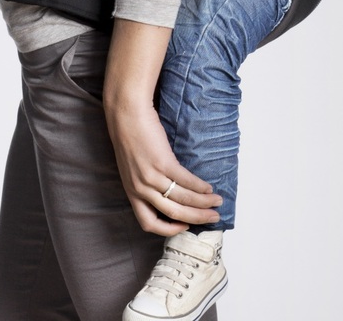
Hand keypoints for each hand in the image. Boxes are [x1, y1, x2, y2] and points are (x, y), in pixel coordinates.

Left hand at [104, 99, 222, 235]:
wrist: (125, 112)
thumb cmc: (128, 134)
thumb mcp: (131, 166)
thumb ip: (144, 181)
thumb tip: (166, 191)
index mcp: (132, 191)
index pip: (148, 223)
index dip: (168, 229)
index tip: (184, 226)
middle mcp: (140, 188)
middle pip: (173, 213)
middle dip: (196, 218)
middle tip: (212, 218)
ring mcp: (151, 176)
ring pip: (182, 199)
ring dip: (203, 204)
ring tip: (216, 202)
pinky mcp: (162, 162)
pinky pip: (186, 180)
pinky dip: (200, 187)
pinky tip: (208, 187)